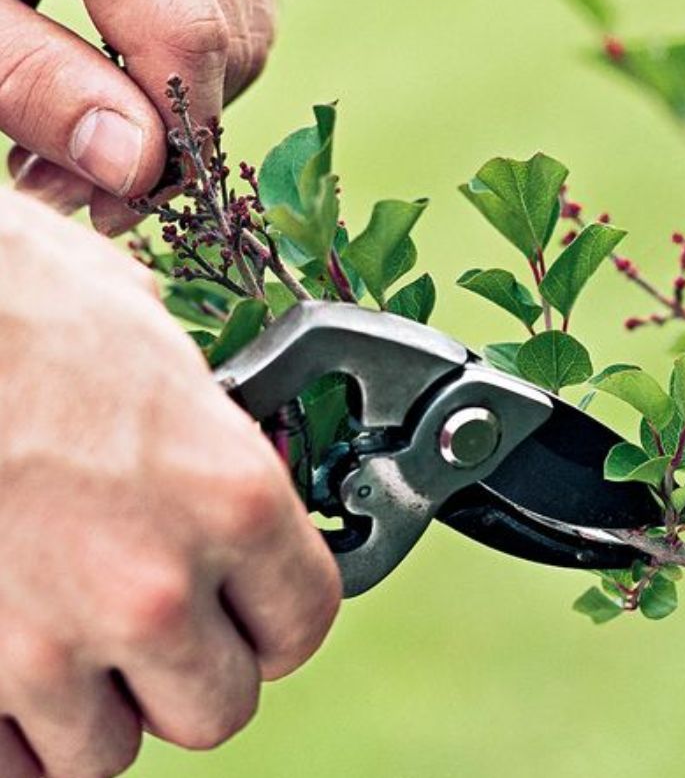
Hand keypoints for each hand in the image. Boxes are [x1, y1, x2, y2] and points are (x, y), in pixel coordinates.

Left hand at [0, 0, 274, 234]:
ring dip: (185, 97)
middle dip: (171, 127)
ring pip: (248, 22)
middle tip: (75, 177)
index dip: (167, 139)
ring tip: (91, 129)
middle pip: (232, 36)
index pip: (186, 32)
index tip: (112, 204)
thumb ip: (31, 77)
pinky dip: (189, 51)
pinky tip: (118, 71)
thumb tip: (137, 168)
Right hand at [0, 189, 339, 776]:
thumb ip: (209, 436)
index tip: (256, 612)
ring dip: (102, 709)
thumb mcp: (160, 352)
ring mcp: (53, 638)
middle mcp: (157, 582)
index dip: (280, 622)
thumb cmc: (27, 304)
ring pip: (110, 750)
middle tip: (167, 633)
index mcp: (232, 497)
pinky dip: (19, 735)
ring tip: (80, 646)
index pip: (304, 622)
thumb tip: (223, 454)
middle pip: (219, 708)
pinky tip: (16, 674)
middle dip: (196, 676)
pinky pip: (16, 764)